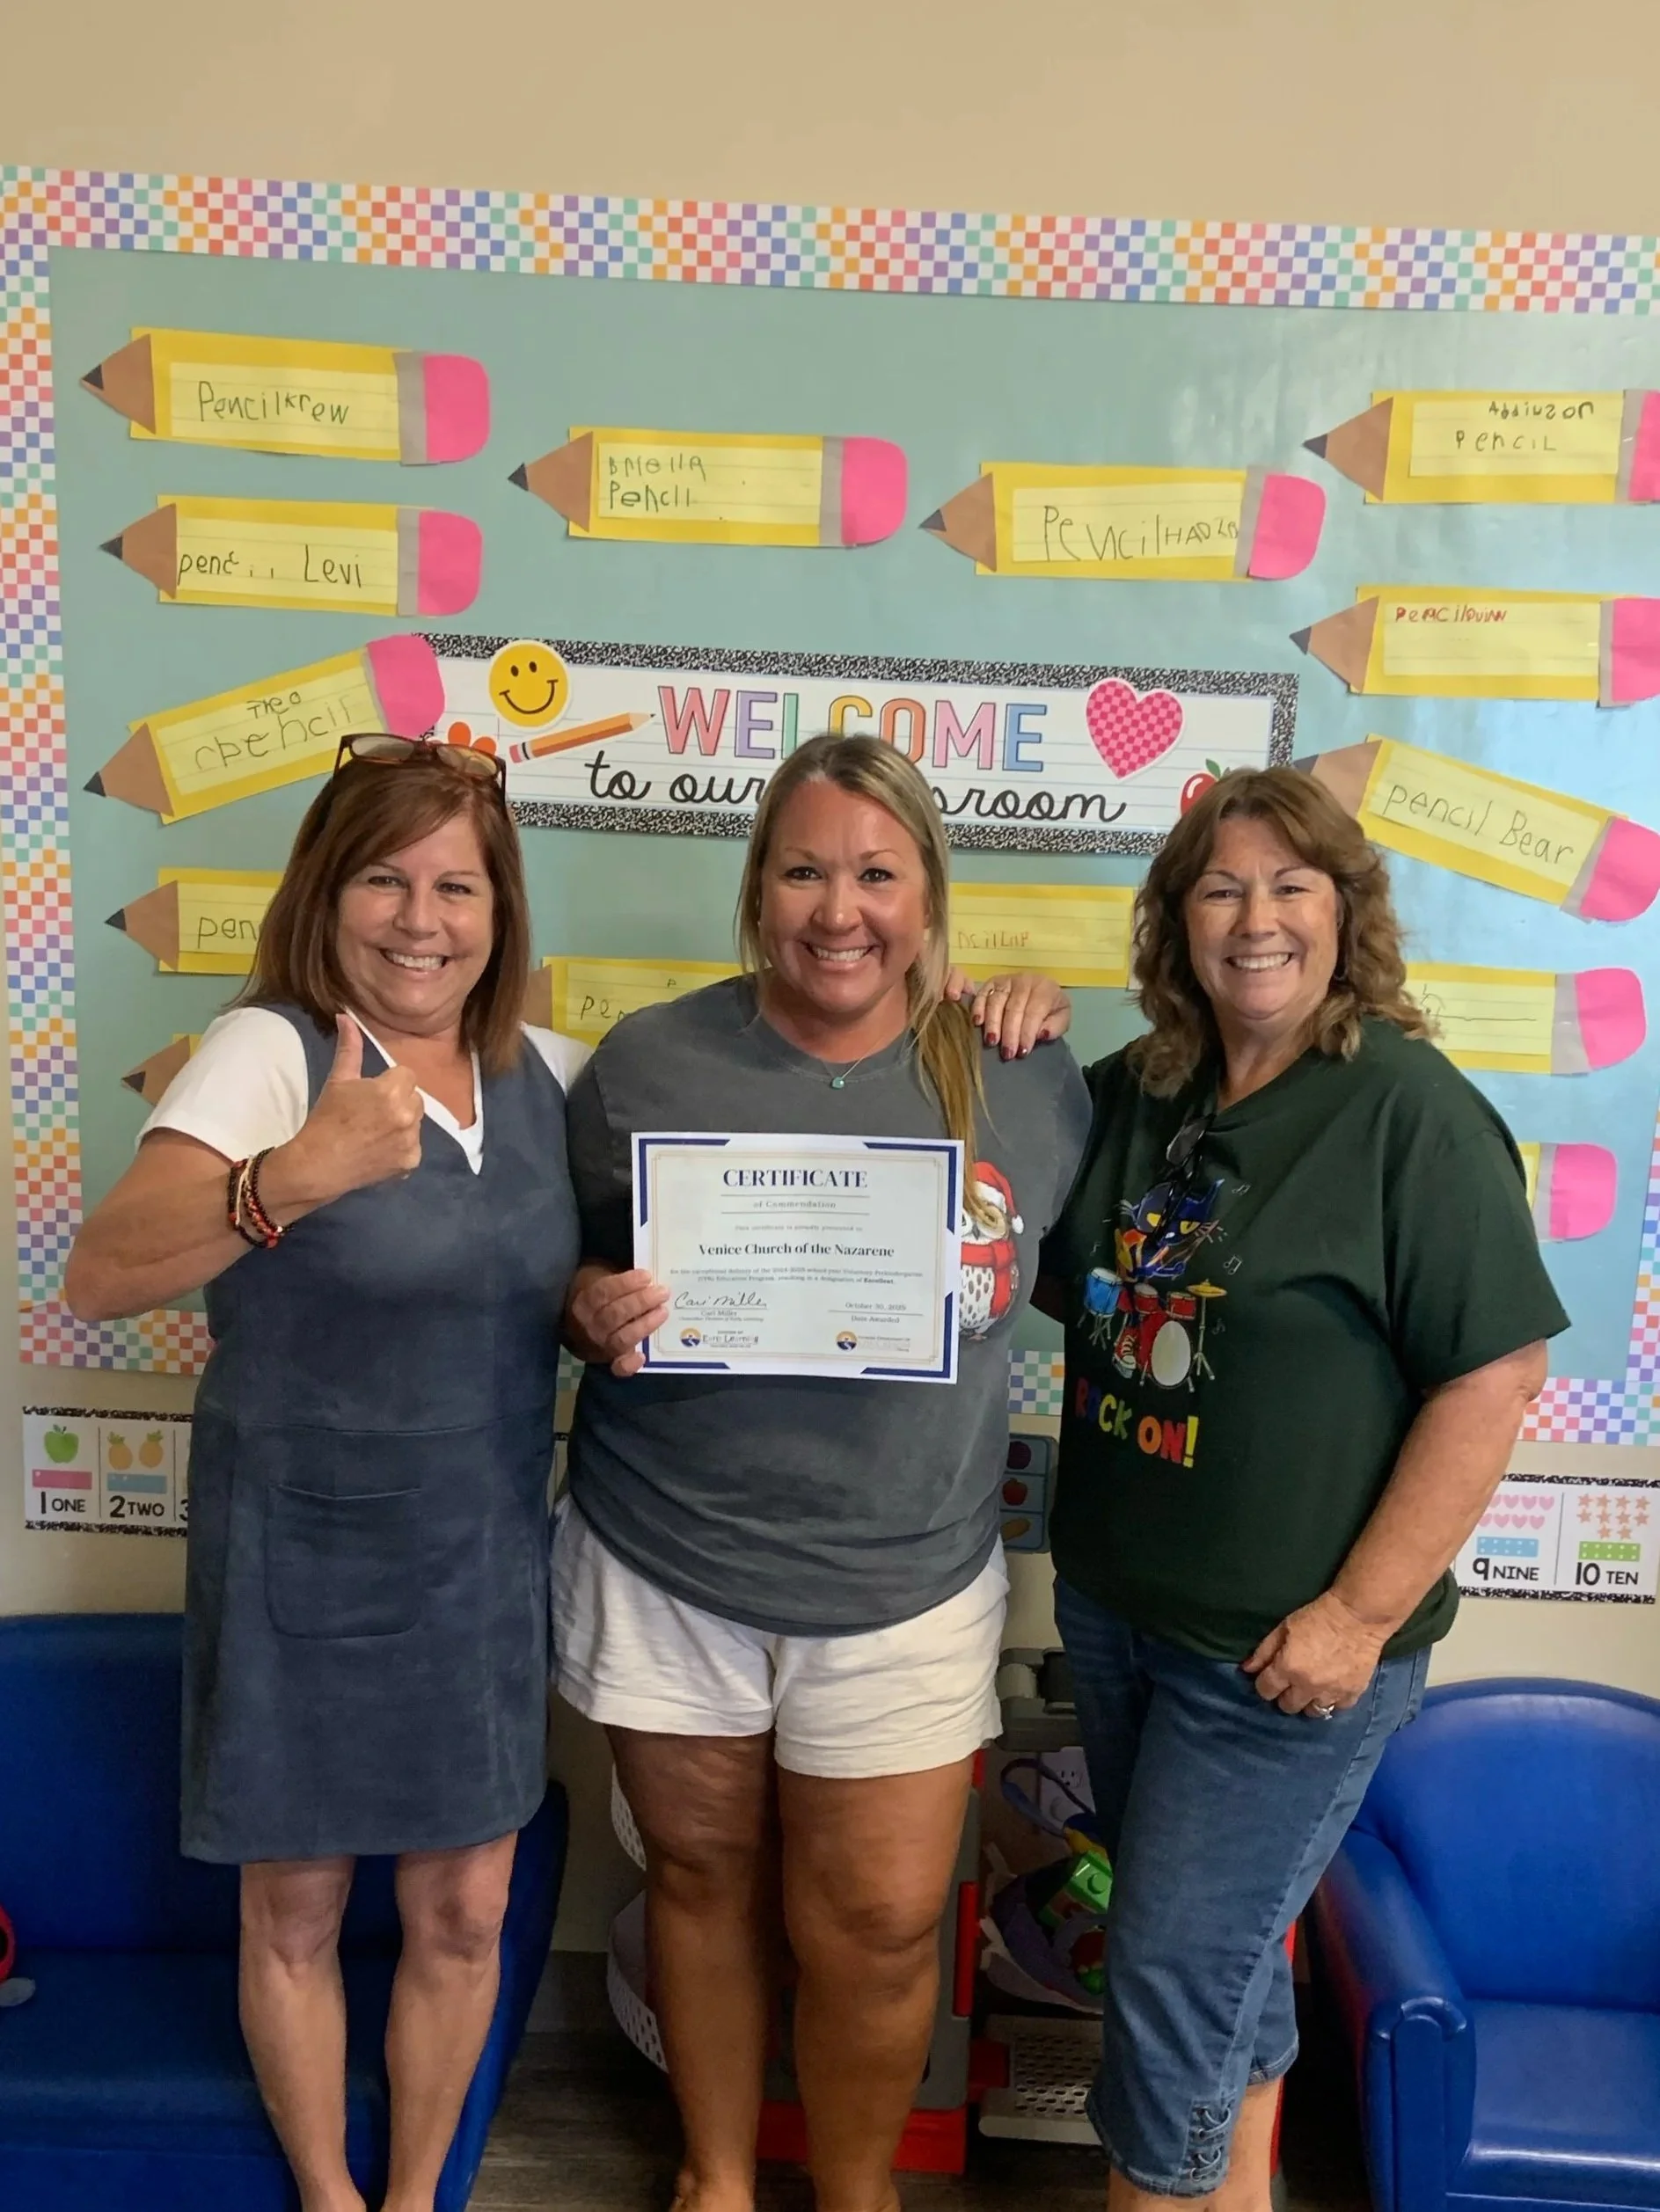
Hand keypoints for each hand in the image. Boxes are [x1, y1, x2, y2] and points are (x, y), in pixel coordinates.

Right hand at [272, 1016, 423, 1208]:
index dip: (389, 1082)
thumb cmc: (326, 1119)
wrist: (318, 1165)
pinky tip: (379, 1150)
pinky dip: (401, 1147)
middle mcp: (408, 1114)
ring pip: (416, 1121)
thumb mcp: (338, 1080)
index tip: (370, 1095)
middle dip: (398, 1101)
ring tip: (374, 1132)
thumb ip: (349, 1048)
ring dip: (402, 1123)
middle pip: (415, 1097)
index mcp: (392, 1090)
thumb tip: (345, 1016)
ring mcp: (412, 1140)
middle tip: (370, 1114)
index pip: (407, 1074)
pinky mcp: (412, 1161)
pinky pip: (414, 1145)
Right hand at [564, 1262, 669, 1377]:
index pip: (603, 1292)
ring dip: (644, 1325)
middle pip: (615, 1315)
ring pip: (621, 1339)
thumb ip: (618, 1277)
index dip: (626, 1284)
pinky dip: (630, 1364)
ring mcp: (601, 1345)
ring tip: (663, 1311)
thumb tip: (647, 1274)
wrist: (579, 1326)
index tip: (647, 1276)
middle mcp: (591, 1326)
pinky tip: (643, 1356)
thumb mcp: (599, 1277)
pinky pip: (618, 1367)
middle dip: (640, 1302)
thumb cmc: (598, 1295)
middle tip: (662, 1292)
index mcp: (585, 1302)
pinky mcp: (611, 1361)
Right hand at [944, 969, 1070, 1057]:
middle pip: (1014, 1007)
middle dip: (1010, 1032)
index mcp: (1045, 988)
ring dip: (993, 1023)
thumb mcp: (1062, 1017)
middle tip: (1007, 1053)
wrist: (1040, 991)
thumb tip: (1041, 1034)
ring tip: (991, 1042)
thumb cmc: (1050, 1008)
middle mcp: (1024, 980)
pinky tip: (977, 1023)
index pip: (1034, 1011)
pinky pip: (982, 994)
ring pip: (996, 1001)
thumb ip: (1056, 1026)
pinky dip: (977, 1008)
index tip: (1022, 1051)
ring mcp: (1006, 980)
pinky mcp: (991, 983)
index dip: (1027, 1032)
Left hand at [1240, 1590, 1387, 1715]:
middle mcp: (1308, 1686)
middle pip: (1288, 1706)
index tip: (1269, 1677)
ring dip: (1308, 1702)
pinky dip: (1333, 1701)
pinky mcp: (1353, 1693)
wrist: (1358, 1616)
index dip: (1264, 1684)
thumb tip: (1247, 1669)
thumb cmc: (1317, 1616)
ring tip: (1310, 1689)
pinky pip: (1338, 1708)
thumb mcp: (1284, 1627)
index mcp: (1288, 1668)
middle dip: (1285, 1696)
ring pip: (1313, 1712)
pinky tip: (1331, 1689)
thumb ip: (1264, 1651)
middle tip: (1290, 1683)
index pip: (1266, 1690)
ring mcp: (1332, 1693)